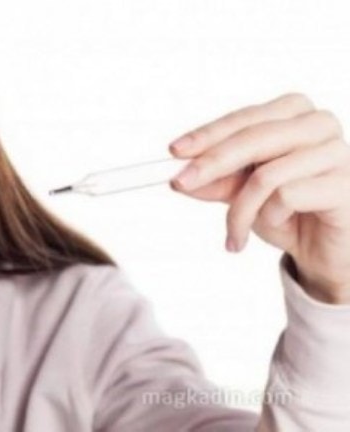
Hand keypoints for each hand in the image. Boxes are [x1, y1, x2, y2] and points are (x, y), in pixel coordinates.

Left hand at [167, 93, 349, 303]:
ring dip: (240, 210)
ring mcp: (337, 151)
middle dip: (210, 164)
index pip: (243, 118)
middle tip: (180, 184)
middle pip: (252, 138)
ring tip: (234, 234)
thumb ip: (214, 180)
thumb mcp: (241, 193)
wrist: (326, 250)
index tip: (174, 151)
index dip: (206, 134)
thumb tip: (178, 176)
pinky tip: (276, 225)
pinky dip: (269, 216)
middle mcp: (318, 124)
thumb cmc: (289, 212)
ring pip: (266, 173)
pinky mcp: (344, 184)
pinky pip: (288, 196)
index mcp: (294, 113)